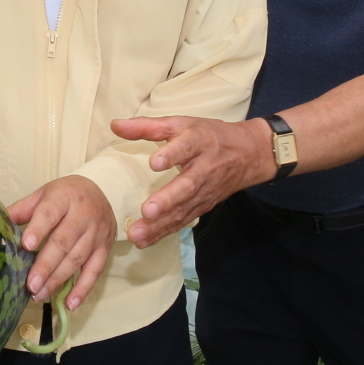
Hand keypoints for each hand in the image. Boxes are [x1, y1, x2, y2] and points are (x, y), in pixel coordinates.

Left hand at [5, 175, 113, 311]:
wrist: (100, 190)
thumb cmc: (64, 195)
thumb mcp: (43, 194)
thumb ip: (22, 209)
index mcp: (64, 197)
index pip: (50, 214)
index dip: (38, 229)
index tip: (25, 245)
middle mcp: (83, 214)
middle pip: (63, 242)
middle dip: (46, 265)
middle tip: (30, 285)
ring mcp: (97, 233)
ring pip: (77, 259)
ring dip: (58, 279)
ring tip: (39, 294)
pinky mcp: (105, 248)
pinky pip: (95, 271)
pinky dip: (83, 289)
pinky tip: (70, 304)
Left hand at [112, 115, 275, 247]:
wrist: (248, 154)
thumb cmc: (208, 136)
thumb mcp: (180, 124)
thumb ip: (147, 126)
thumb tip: (115, 125)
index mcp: (198, 142)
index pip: (186, 147)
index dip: (172, 154)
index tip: (155, 162)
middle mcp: (204, 168)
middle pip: (187, 185)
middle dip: (168, 199)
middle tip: (147, 211)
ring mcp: (205, 191)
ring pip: (184, 209)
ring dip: (161, 223)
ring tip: (138, 233)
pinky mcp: (203, 206)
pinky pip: (183, 221)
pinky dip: (164, 232)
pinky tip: (145, 240)